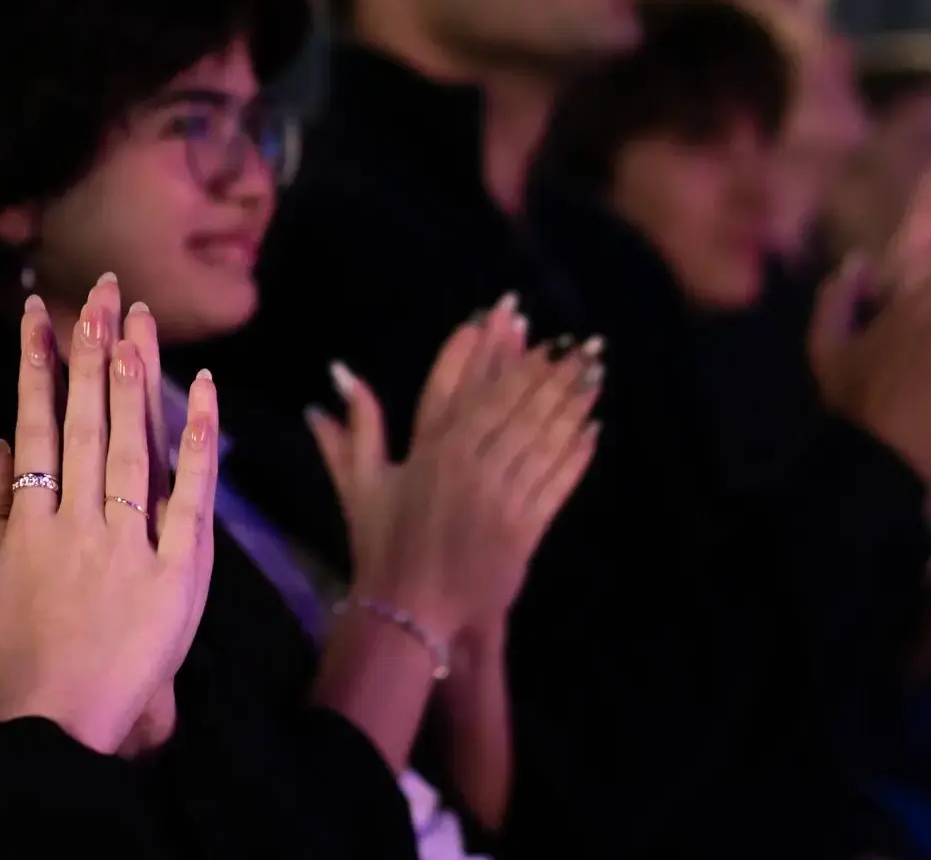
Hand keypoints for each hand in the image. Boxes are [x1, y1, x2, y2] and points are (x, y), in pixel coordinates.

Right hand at [0, 280, 220, 754]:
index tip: (40, 315)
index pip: (34, 427)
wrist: (56, 730)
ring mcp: (129, 544)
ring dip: (134, 377)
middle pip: (87, 421)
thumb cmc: (5, 669)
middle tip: (100, 292)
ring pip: (133, 445)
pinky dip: (196, 441)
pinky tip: (201, 391)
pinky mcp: (178, 572)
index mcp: (25, 526)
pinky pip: (190, 496)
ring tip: (137, 321)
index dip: (37, 366)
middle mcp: (76, 523)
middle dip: (91, 349)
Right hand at [307, 299, 600, 637]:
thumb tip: (337, 375)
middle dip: (546, 369)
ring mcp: (502, 496)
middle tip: (576, 340)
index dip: (483, 351)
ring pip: (542, 437)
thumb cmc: (381, 548)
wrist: (411, 612)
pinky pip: (557, 482)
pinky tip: (592, 427)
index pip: (460, 388)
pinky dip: (576, 454)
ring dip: (570, 402)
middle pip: (512, 406)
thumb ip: (355, 428)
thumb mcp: (361, 485)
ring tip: (593, 371)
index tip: (504, 319)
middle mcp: (470, 465)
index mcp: (431, 451)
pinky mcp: (526, 527)